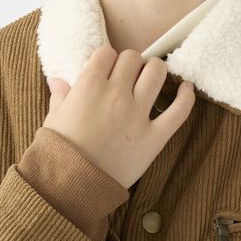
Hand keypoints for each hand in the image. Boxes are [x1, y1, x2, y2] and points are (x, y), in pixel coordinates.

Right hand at [44, 45, 194, 189]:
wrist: (72, 186)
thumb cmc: (58, 154)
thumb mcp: (53, 120)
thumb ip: (60, 96)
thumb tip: (57, 81)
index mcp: (88, 86)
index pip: (106, 54)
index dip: (107, 60)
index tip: (107, 71)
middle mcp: (115, 95)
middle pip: (132, 59)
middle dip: (130, 64)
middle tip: (128, 76)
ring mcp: (137, 115)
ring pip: (156, 72)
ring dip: (155, 70)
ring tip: (151, 78)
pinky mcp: (154, 137)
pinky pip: (179, 110)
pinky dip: (186, 96)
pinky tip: (186, 89)